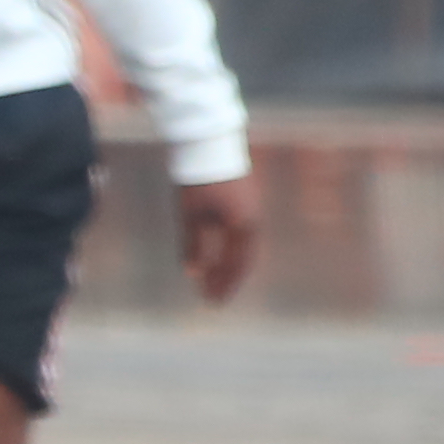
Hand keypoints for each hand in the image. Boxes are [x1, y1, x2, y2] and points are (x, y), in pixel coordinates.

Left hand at [177, 169, 262, 307]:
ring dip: (228, 263)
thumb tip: (193, 273)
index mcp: (243, 225)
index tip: (212, 302)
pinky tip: (216, 253)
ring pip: (242, 245)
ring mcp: (251, 208)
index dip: (224, 284)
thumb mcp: (191, 213)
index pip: (236, 264)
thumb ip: (193, 244)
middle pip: (243, 257)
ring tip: (213, 278)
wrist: (208, 141)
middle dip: (227, 278)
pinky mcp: (244, 198)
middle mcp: (252, 219)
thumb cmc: (198, 177)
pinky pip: (240, 232)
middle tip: (212, 297)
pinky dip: (229, 247)